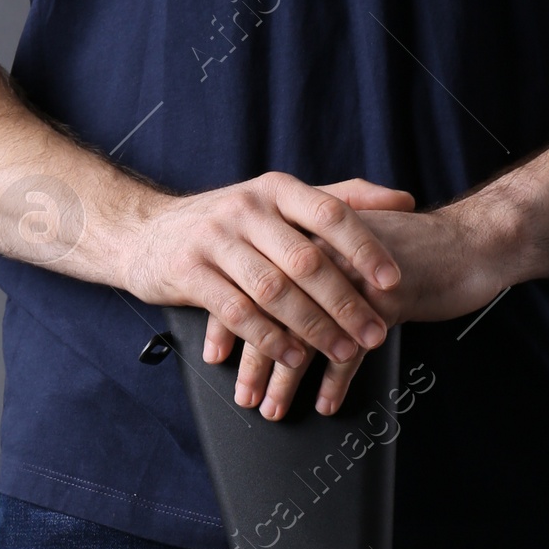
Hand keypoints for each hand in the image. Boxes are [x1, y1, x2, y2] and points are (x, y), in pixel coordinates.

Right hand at [122, 172, 407, 398]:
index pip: (330, 212)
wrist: (144, 232)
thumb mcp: (277, 202)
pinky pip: (237, 311)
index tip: (393, 281)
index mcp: (276, 189)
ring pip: (274, 289)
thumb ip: (337, 199)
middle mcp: (247, 208)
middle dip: (346, 302)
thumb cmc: (226, 224)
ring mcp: (216, 239)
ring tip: (342, 353)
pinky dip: (269, 338)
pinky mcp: (189, 272)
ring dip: (313, 327)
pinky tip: (293, 359)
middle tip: (375, 333)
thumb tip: (404, 199)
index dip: (365, 247)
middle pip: (307, 258)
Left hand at [229, 191, 517, 419]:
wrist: (473, 241)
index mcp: (312, 233)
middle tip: (242, 395)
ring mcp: (355, 276)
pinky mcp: (385, 300)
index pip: (255, 278)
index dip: (231, 319)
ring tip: (271, 409)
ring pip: (305, 333)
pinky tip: (324, 405)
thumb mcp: (357, 249)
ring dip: (285, 379)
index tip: (216, 353)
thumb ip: (319, 264)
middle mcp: (326, 250)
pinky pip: (349, 349)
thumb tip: (281, 297)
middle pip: (272, 311)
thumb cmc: (414, 252)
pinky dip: (334, 382)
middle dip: (254, 360)